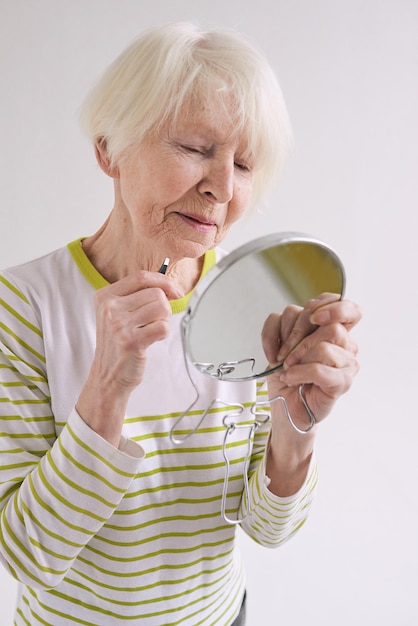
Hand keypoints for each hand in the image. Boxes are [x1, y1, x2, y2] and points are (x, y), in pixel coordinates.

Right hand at [76, 271, 180, 444]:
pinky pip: (163, 327)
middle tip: (154, 321)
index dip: (163, 281)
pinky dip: (163, 334)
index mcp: (105, 296)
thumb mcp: (117, 314)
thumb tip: (169, 286)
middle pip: (156, 293)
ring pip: (162, 308)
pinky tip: (151, 340)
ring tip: (151, 331)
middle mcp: (110, 308)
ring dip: (163, 321)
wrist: (107, 377)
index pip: (141, 276)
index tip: (174, 291)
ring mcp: (119, 325)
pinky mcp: (131, 341)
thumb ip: (137, 296)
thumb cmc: (117, 345)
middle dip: (164, 307)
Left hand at [262, 293, 361, 428]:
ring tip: (287, 367)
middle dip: (297, 334)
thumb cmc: (286, 374)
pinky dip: (299, 372)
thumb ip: (290, 323)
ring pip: (325, 344)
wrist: (285, 406)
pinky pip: (320, 369)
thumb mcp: (280, 340)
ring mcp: (347, 363)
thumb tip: (296, 317)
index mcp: (332, 329)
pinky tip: (290, 377)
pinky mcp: (342, 382)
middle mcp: (345, 344)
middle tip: (283, 353)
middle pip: (329, 323)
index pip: (346, 306)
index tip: (313, 316)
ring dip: (297, 355)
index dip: (331, 305)